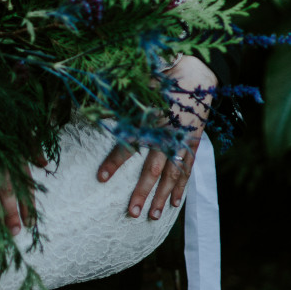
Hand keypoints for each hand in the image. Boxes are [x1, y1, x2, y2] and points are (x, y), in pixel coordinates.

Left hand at [96, 54, 217, 219]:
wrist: (197, 74)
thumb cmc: (163, 77)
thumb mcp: (140, 84)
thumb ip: (118, 98)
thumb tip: (92, 105)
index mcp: (152, 117)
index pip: (130, 142)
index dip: (116, 161)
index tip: (101, 178)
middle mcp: (168, 132)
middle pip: (153, 167)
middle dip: (142, 190)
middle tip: (131, 212)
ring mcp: (184, 140)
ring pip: (172, 173)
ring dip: (162, 196)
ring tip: (152, 216)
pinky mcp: (194, 143)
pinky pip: (188, 168)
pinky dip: (182, 186)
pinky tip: (175, 204)